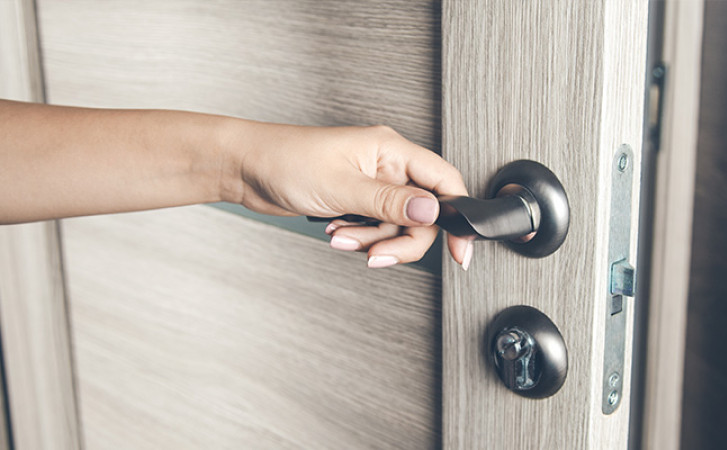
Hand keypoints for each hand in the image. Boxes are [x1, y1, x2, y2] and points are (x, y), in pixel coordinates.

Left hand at [229, 123, 471, 268]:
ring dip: (372, 240)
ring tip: (342, 237)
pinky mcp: (357, 200)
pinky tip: (336, 231)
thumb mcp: (343, 187)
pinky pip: (375, 227)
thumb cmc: (285, 160)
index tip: (461, 249)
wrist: (246, 168)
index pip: (443, 181)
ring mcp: (372, 184)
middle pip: (421, 214)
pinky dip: (359, 237)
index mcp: (391, 150)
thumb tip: (431, 212)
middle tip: (377, 255)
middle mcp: (387, 165)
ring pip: (396, 226)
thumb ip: (391, 203)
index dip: (456, 216)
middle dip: (399, 240)